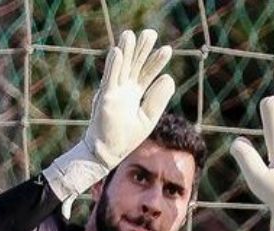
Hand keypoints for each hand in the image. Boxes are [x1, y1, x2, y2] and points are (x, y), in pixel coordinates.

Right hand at [43, 29, 175, 218]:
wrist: (106, 153)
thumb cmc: (125, 138)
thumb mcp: (147, 118)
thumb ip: (157, 99)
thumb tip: (169, 78)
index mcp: (134, 95)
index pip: (146, 74)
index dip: (156, 62)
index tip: (167, 49)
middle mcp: (123, 90)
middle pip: (134, 65)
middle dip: (142, 50)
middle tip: (151, 33)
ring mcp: (113, 93)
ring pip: (120, 67)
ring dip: (126, 51)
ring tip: (131, 34)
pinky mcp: (104, 99)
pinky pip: (109, 79)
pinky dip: (113, 66)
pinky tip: (118, 51)